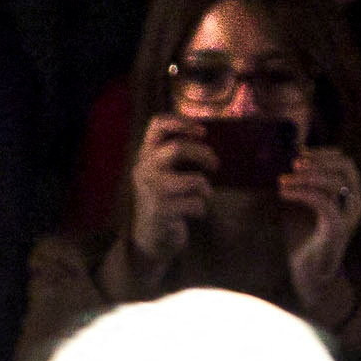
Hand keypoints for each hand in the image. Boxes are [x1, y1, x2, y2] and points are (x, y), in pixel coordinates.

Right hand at [125, 113, 211, 271]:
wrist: (151, 239)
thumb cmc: (165, 202)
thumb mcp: (164, 174)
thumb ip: (177, 157)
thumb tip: (210, 144)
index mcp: (145, 155)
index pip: (157, 124)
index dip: (181, 122)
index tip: (203, 131)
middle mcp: (144, 169)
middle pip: (177, 148)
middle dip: (203, 154)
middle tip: (215, 164)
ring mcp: (151, 191)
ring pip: (193, 181)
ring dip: (206, 189)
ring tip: (205, 196)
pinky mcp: (161, 211)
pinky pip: (195, 204)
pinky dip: (202, 208)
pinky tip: (195, 213)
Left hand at [279, 145, 360, 328]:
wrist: (309, 273)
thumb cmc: (304, 238)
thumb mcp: (301, 203)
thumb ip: (300, 183)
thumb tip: (285, 160)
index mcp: (350, 195)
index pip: (345, 163)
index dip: (323, 154)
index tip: (300, 152)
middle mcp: (355, 203)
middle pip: (346, 167)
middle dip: (319, 160)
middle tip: (294, 163)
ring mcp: (349, 217)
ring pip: (335, 182)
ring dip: (307, 176)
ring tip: (283, 180)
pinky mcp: (338, 230)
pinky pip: (324, 202)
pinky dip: (303, 193)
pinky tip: (284, 194)